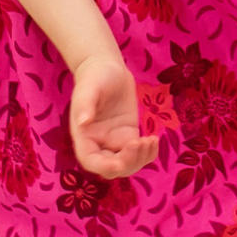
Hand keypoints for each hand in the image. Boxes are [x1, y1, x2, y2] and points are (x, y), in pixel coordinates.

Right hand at [67, 53, 158, 179]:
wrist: (108, 68)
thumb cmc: (95, 76)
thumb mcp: (88, 87)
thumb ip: (84, 104)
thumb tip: (83, 122)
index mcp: (84, 136)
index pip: (90, 161)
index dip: (104, 166)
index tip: (120, 162)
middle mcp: (98, 143)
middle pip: (111, 168)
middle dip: (128, 162)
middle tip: (140, 143)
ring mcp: (114, 142)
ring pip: (127, 165)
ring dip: (140, 160)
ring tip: (150, 140)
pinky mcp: (128, 137)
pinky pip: (138, 154)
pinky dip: (148, 154)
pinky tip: (154, 140)